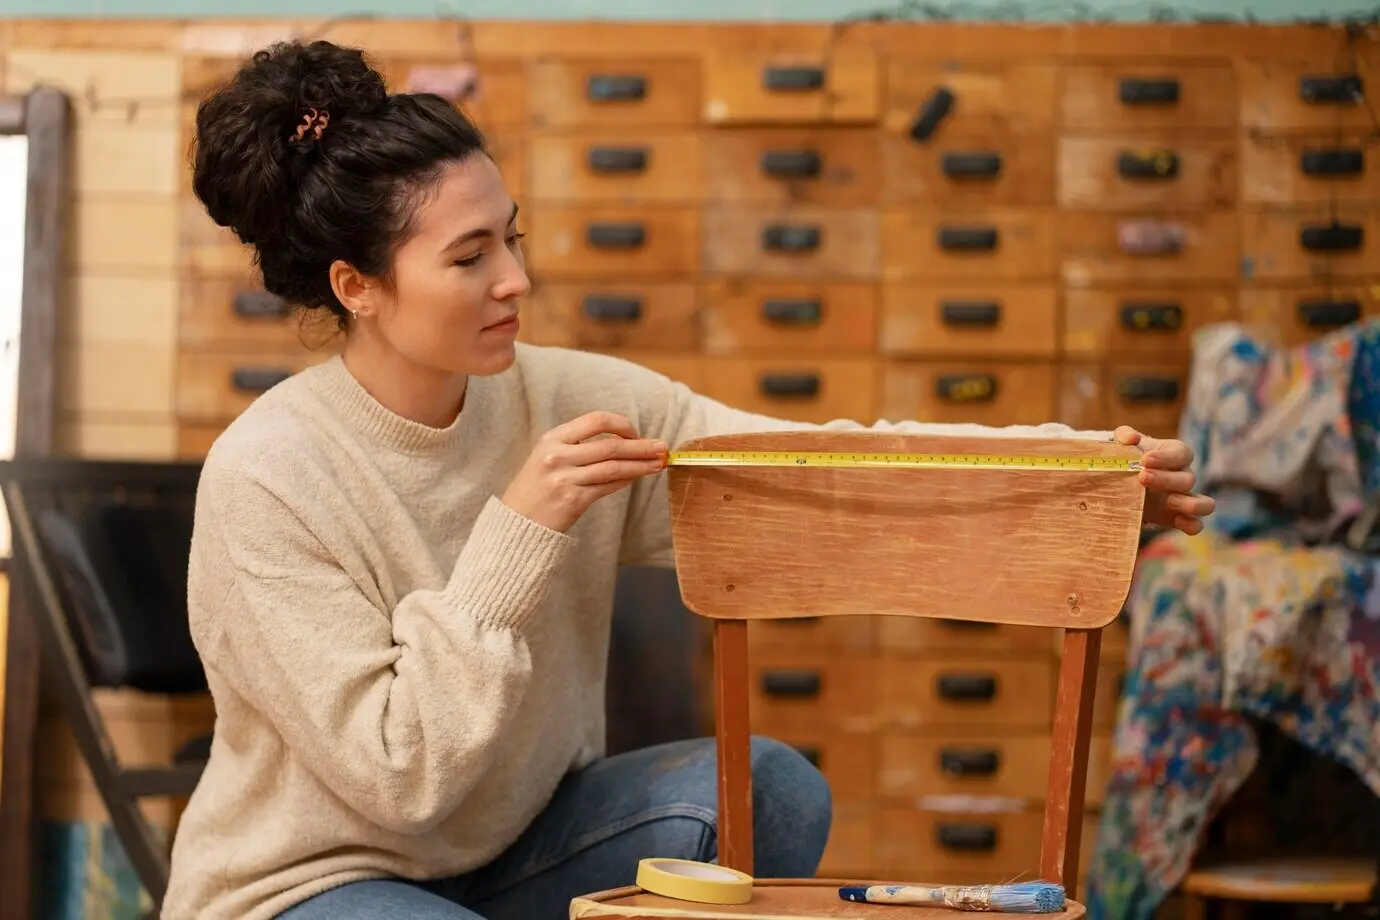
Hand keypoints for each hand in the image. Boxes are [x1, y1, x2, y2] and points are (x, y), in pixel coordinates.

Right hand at [502, 411, 667, 532]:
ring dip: (641, 464)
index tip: (636, 433)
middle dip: (642, 445)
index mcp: (552, 438)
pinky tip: (638, 476)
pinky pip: (608, 486)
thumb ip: (579, 447)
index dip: (622, 424)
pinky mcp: (572, 500)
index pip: (596, 420)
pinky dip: (626, 479)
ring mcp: (565, 478)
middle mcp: (557, 455)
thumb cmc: (535, 489)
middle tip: (662, 447)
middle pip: (611, 444)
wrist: (515, 523)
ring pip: (614, 466)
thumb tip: (623, 442)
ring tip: (659, 463)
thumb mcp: (549, 458)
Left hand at [1113, 426, 1215, 535]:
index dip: (1167, 457)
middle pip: (1189, 479)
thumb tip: (1131, 438)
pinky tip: (1178, 521)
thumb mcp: (1123, 444)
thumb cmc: (1128, 458)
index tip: (1145, 459)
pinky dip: (1192, 525)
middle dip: (1166, 479)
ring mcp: (1184, 499)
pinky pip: (1196, 525)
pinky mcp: (1176, 518)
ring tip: (1168, 500)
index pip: (1182, 453)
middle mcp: (1184, 476)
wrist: (1121, 482)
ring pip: (1204, 503)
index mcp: (1175, 455)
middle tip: (1142, 478)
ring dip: (1189, 503)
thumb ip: (1124, 436)